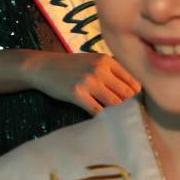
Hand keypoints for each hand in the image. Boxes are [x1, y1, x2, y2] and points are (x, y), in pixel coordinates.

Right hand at [21, 51, 139, 112]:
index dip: (136, 94)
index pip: (132, 80)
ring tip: (115, 116)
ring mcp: (88, 82)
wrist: (43, 67)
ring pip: (114, 103)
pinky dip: (102, 116)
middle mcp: (99, 69)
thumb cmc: (71, 66)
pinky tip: (101, 118)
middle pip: (126, 93)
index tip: (135, 102)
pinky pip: (97, 110)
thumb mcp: (93, 61)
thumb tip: (134, 90)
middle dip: (129, 104)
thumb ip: (112, 71)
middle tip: (128, 113)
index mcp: (106, 60)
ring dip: (116, 111)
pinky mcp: (77, 94)